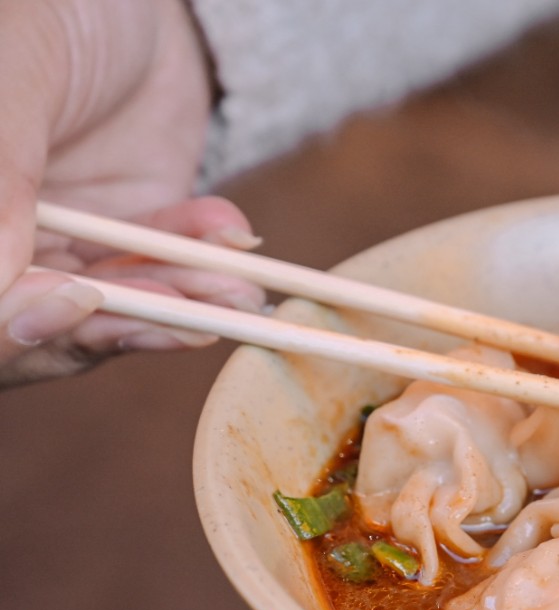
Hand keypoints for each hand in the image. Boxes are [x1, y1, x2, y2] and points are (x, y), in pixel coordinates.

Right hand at [0, 0, 262, 386]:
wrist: (129, 0)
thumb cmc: (46, 11)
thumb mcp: (14, 78)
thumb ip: (1, 177)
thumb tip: (1, 284)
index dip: (15, 320)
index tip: (78, 299)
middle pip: (34, 327)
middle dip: (113, 322)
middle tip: (184, 316)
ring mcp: (58, 245)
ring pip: (108, 310)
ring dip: (175, 302)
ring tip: (234, 287)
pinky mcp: (129, 238)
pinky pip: (161, 273)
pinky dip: (199, 263)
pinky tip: (230, 234)